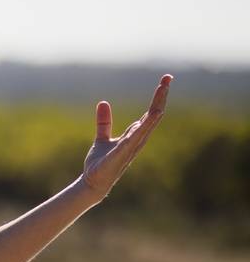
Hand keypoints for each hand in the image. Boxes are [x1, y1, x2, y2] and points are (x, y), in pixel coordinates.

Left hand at [81, 75, 170, 199]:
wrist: (92, 182)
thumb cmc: (100, 164)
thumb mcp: (102, 138)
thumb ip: (104, 122)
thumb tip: (104, 102)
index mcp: (135, 135)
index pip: (151, 113)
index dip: (159, 97)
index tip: (166, 80)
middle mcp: (137, 140)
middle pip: (154, 115)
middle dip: (161, 96)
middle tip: (168, 78)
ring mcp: (131, 147)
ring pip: (148, 124)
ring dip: (155, 107)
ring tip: (162, 90)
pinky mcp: (120, 154)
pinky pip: (132, 139)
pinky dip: (140, 128)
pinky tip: (146, 118)